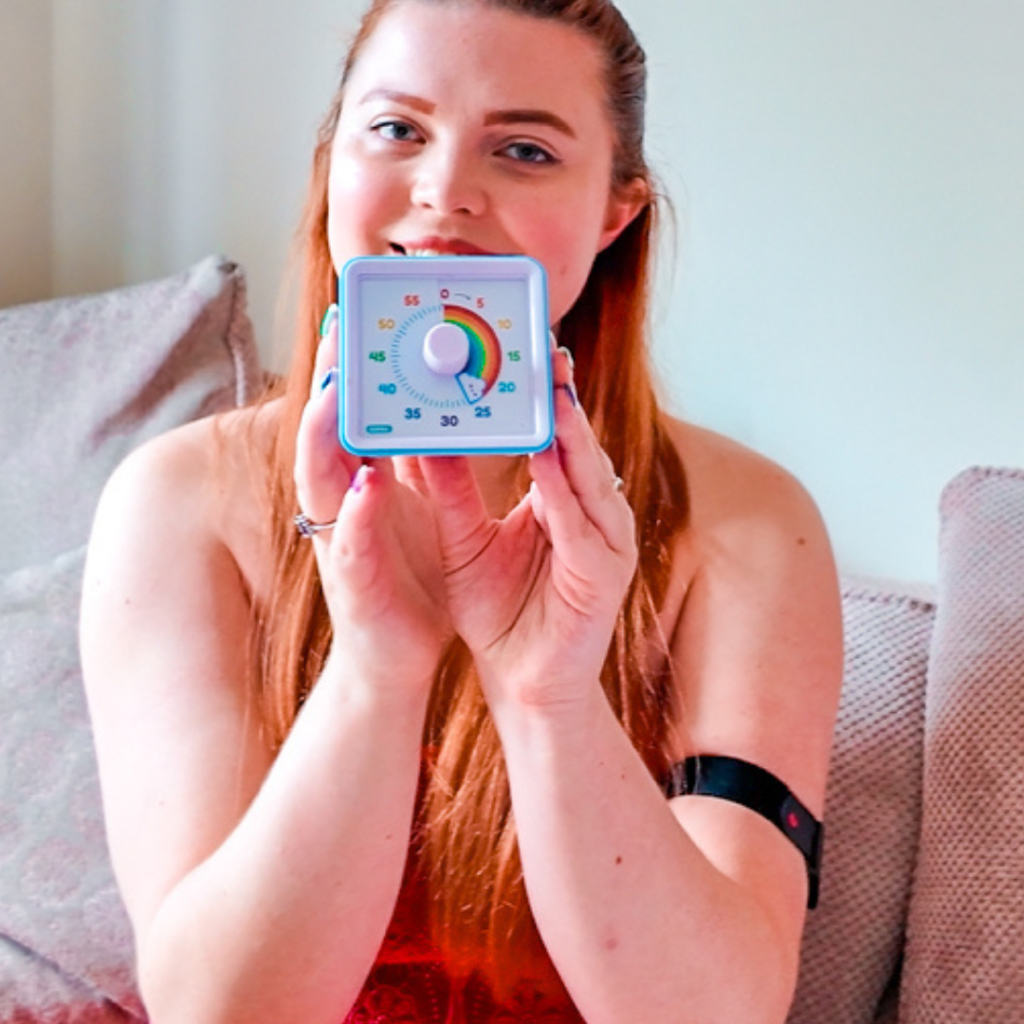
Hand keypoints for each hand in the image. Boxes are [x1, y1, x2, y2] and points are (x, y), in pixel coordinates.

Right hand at [294, 309, 451, 693]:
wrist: (400, 657)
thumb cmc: (410, 578)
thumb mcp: (420, 508)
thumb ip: (421, 460)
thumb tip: (437, 403)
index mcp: (363, 485)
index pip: (352, 419)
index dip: (350, 369)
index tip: (360, 316)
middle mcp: (342, 508)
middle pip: (324, 436)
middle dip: (330, 384)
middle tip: (340, 331)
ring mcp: (341, 545)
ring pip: (321, 483)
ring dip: (325, 437)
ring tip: (337, 392)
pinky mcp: (354, 588)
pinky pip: (350, 547)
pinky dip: (356, 516)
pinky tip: (366, 486)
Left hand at [419, 350, 637, 708]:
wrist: (521, 683)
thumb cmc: (500, 614)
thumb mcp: (464, 540)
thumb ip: (449, 490)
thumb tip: (422, 433)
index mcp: (562, 500)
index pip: (551, 436)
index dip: (537, 395)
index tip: (514, 350)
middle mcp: (591, 512)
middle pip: (576, 444)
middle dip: (560, 397)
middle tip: (540, 349)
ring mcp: (605, 541)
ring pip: (589, 476)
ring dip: (571, 434)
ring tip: (550, 390)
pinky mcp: (605, 575)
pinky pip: (583, 527)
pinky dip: (566, 494)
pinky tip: (549, 464)